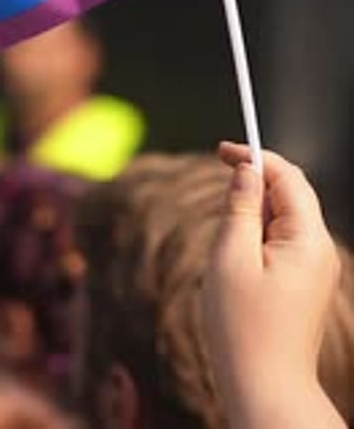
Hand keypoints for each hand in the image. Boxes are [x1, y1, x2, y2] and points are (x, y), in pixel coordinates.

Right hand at [203, 142, 343, 428]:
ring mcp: (315, 267)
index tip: (222, 149)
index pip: (287, 176)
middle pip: (291, 193)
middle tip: (220, 175)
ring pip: (286, 215)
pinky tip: (238, 251)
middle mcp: (319, 249)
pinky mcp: (306, 282)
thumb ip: (239, 207)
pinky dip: (260, 230)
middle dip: (256, 179)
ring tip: (226, 234)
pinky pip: (285, 239)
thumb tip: (245, 171)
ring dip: (255, 208)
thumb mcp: (230, 257)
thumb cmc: (243, 328)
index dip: (255, 156)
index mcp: (307, 239)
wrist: (266, 389)